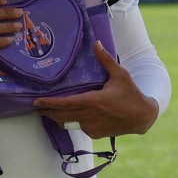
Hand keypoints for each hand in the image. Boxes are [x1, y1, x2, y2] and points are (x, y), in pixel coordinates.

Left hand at [33, 41, 159, 138]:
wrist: (143, 117)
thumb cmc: (131, 94)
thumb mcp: (121, 75)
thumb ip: (106, 60)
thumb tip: (97, 43)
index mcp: (95, 101)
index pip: (66, 103)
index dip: (49, 103)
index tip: (35, 101)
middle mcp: (91, 116)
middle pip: (61, 116)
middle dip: (46, 112)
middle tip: (34, 107)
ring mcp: (92, 127)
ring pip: (68, 123)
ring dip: (56, 118)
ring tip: (46, 111)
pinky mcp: (95, 134)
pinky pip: (78, 127)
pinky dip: (72, 122)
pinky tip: (68, 116)